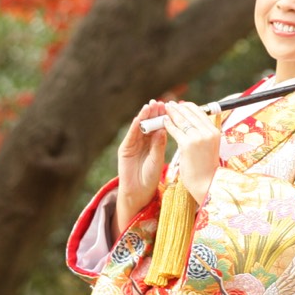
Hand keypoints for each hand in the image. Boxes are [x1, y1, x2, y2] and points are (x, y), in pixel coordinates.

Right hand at [116, 100, 167, 226]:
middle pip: (149, 123)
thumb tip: (164, 128)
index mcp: (154, 142)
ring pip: (139, 127)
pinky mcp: (125, 149)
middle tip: (159, 102)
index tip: (170, 106)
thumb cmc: (151, 177)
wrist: (139, 192)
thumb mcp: (158, 159)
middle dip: (154, 112)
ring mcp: (133, 144)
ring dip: (144, 116)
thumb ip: (159, 144)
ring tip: (149, 106)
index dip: (163, 116)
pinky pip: (131, 136)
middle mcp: (143, 141)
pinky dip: (134, 127)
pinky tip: (139, 119)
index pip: (159, 125)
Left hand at [161, 100, 220, 203]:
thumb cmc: (205, 167)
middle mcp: (208, 132)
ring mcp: (199, 138)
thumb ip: (203, 134)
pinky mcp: (188, 145)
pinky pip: (175, 130)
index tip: (179, 105)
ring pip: (182, 120)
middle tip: (169, 104)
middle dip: (178, 107)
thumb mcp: (209, 146)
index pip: (200, 112)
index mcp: (215, 131)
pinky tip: (163, 121)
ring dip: (172, 113)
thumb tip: (193, 121)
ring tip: (164, 109)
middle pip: (191, 113)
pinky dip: (168, 124)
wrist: (206, 184)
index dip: (188, 107)